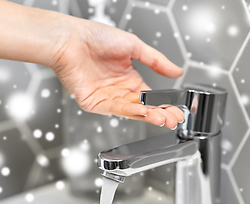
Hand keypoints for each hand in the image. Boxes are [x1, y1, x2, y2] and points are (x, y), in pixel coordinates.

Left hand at [51, 19, 183, 128]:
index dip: (164, 103)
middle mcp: (118, 89)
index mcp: (128, 78)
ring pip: (130, 111)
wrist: (72, 38)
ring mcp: (106, 97)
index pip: (149, 96)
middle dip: (159, 114)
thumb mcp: (134, 47)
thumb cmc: (96, 37)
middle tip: (174, 119)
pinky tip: (144, 112)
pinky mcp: (93, 103)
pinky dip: (129, 111)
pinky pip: (114, 108)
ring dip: (147, 115)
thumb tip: (177, 71)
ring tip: (163, 118)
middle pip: (142, 107)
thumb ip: (156, 61)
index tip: (177, 109)